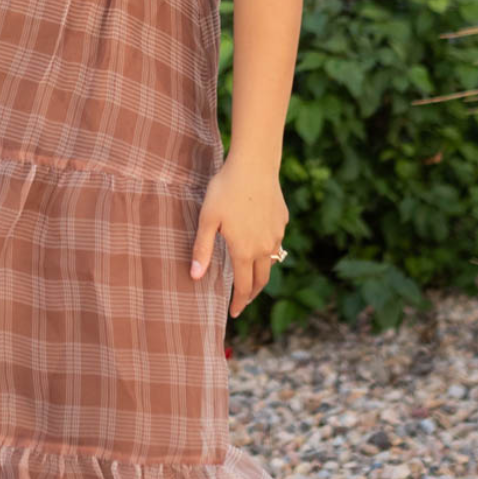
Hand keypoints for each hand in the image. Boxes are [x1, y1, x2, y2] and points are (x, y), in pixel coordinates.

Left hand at [189, 153, 288, 318]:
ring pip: (271, 261)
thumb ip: (202, 250)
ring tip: (251, 275)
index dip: (240, 303)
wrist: (254, 165)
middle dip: (253, 293)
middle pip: (262, 280)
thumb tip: (195, 277)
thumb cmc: (225, 190)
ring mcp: (276, 234)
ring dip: (261, 272)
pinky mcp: (282, 220)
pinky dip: (267, 249)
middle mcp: (264, 247)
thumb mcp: (207, 220)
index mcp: (244, 250)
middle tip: (244, 300)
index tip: (234, 313)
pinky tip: (258, 242)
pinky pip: (276, 241)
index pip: (244, 287)